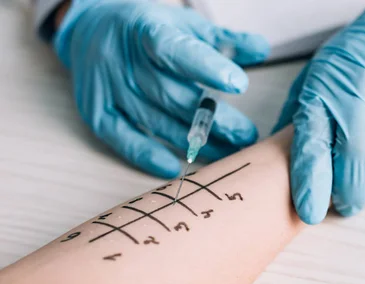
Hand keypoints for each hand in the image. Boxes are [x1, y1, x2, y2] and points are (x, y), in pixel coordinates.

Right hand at [53, 0, 269, 177]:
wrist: (88, 27)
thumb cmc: (146, 28)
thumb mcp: (184, 23)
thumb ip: (223, 39)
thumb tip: (262, 49)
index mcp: (146, 28)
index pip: (175, 50)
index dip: (206, 67)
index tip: (239, 85)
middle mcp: (123, 59)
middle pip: (172, 96)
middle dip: (214, 120)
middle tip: (246, 135)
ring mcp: (107, 87)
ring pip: (155, 121)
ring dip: (194, 142)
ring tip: (229, 152)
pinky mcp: (97, 111)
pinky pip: (123, 139)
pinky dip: (148, 156)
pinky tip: (177, 166)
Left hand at [273, 0, 364, 223]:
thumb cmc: (364, 52)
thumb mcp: (319, 74)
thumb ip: (299, 113)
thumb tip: (273, 150)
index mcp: (323, 96)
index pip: (310, 153)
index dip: (310, 189)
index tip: (311, 213)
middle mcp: (358, 102)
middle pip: (354, 173)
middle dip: (352, 197)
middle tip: (351, 199)